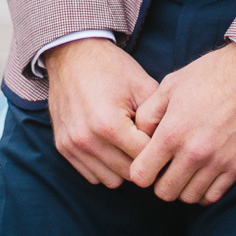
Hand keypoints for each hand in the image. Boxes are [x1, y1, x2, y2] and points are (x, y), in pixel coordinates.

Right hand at [46, 37, 158, 187]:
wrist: (72, 55)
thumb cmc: (111, 68)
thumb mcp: (142, 85)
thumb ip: (159, 117)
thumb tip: (172, 144)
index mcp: (109, 125)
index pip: (145, 158)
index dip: (160, 151)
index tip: (167, 143)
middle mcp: (87, 140)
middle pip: (129, 174)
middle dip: (144, 162)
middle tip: (151, 146)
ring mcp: (72, 146)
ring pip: (111, 180)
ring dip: (124, 168)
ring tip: (131, 146)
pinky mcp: (63, 148)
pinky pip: (92, 175)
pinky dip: (106, 167)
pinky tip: (114, 148)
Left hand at [129, 44, 235, 205]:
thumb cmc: (210, 74)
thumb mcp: (170, 85)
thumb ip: (148, 114)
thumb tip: (139, 137)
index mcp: (172, 132)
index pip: (142, 176)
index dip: (141, 171)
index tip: (148, 162)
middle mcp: (194, 152)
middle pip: (164, 192)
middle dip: (160, 182)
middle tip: (166, 167)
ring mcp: (218, 161)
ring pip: (188, 198)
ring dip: (183, 187)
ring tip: (185, 169)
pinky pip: (213, 196)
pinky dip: (204, 191)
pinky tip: (203, 174)